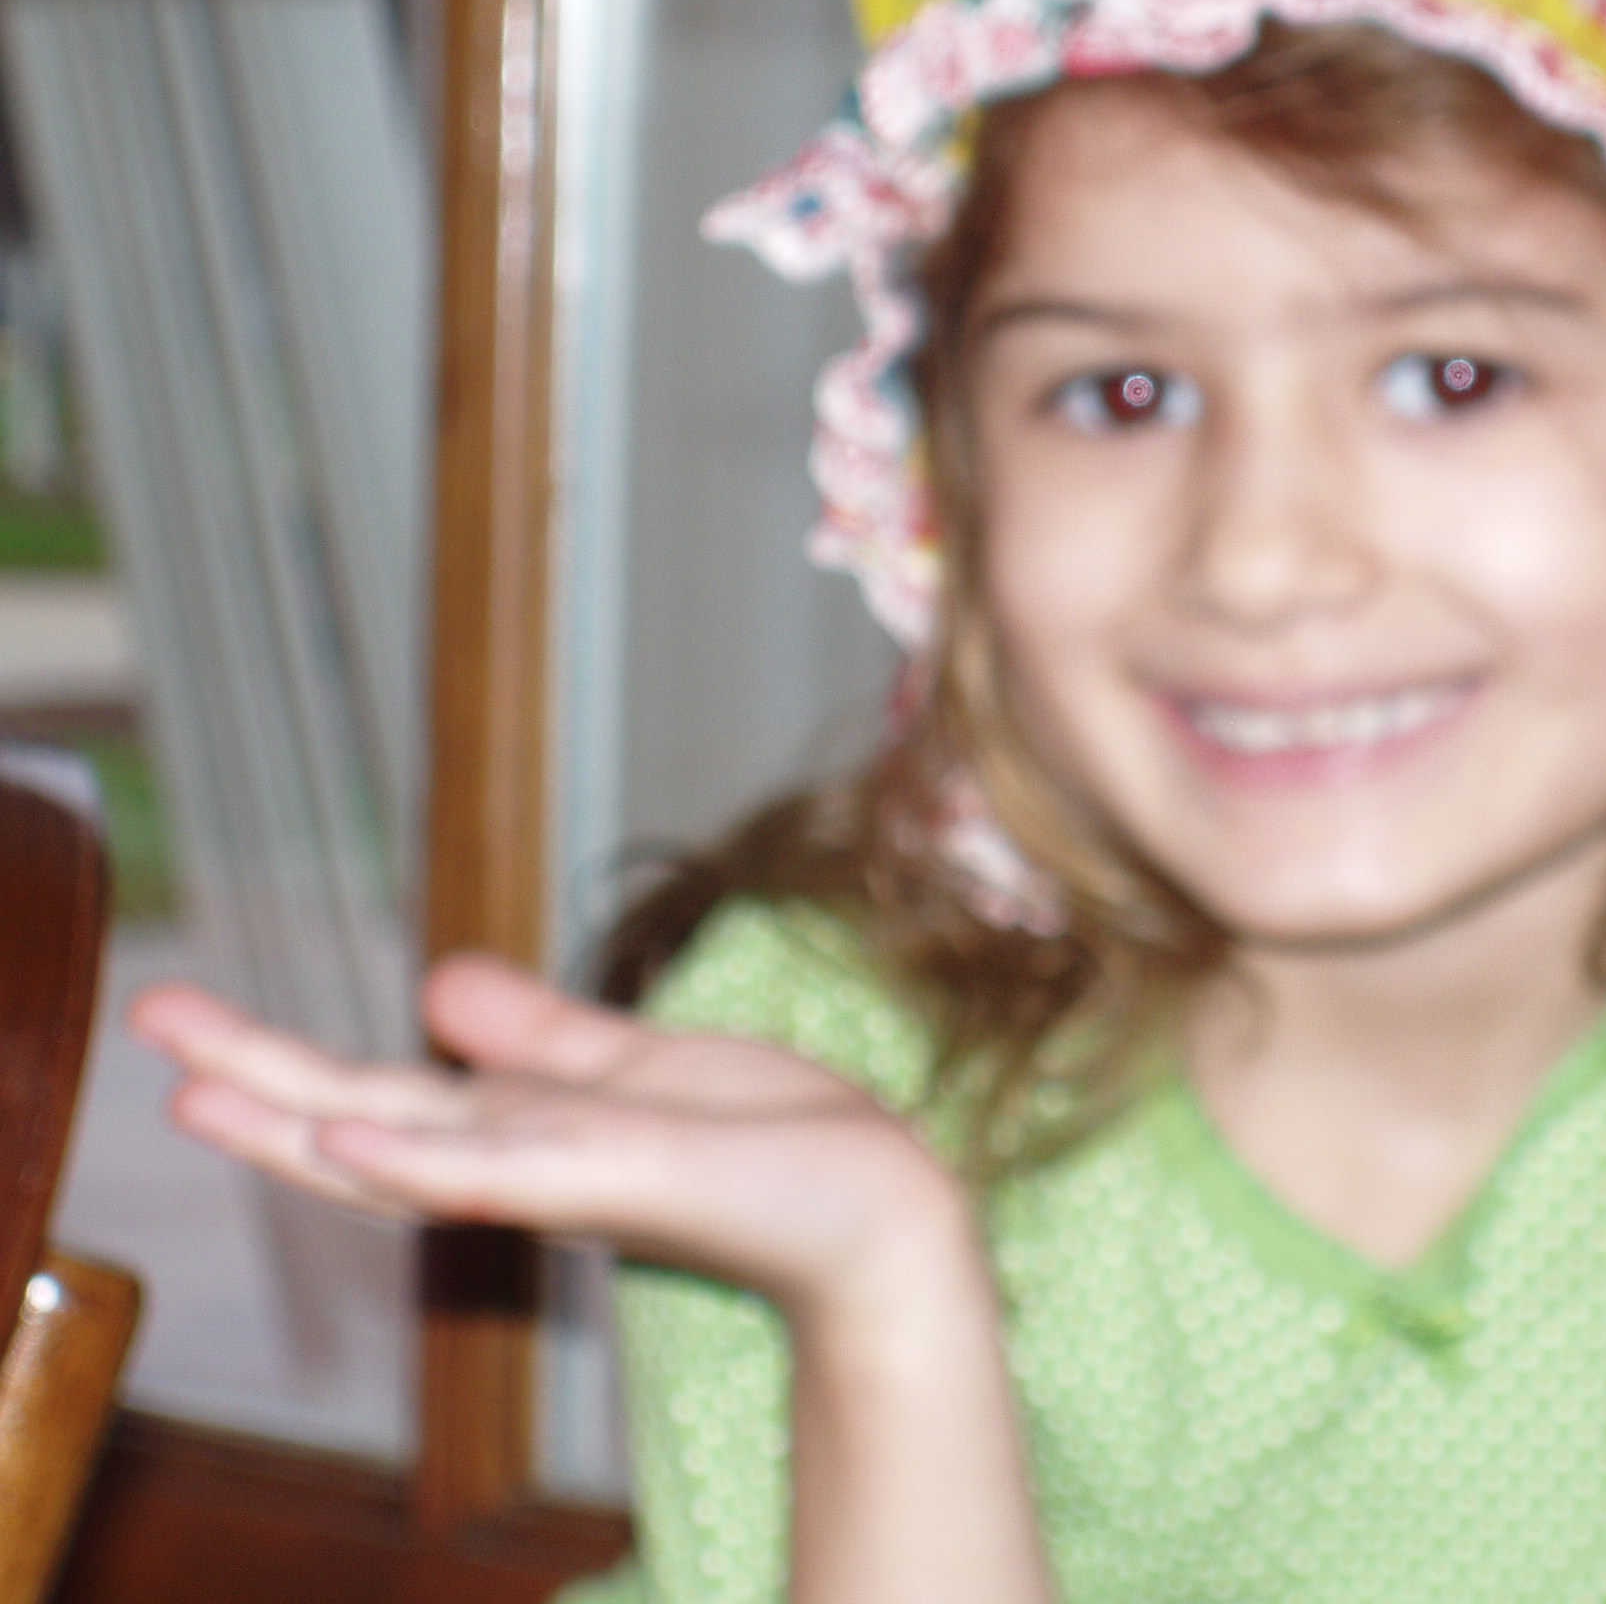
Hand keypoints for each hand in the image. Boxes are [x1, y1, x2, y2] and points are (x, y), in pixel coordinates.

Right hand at [128, 959, 975, 1333]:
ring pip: (420, 1153)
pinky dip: (435, 1161)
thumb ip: (541, 1038)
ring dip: (313, 1126)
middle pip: (369, 1121)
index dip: (282, 1065)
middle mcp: (530, 1162)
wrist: (874, 1204)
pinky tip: (359, 1139)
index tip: (182, 1024)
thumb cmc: (769, 1145)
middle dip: (260, 1078)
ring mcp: (571, 1177)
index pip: (381, 1097)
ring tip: (205, 1089)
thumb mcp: (637, 1066)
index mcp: (527, 1130)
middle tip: (150, 1022)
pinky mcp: (630, 1178)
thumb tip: (435, 984)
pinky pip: (516, 1172)